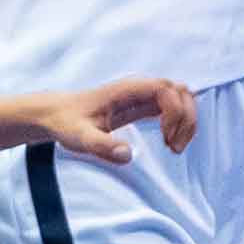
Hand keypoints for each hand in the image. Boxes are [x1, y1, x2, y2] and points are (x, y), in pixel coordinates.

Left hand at [37, 76, 197, 163]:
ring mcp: (143, 97)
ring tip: (173, 146)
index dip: (174, 112)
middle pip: (181, 91)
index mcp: (127, 90)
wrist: (57, 115)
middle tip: (174, 147)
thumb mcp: (80, 138)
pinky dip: (180, 124)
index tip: (166, 138)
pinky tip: (169, 142)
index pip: (166, 88)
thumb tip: (129, 154)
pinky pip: (174, 108)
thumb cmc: (67, 123)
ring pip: (182, 98)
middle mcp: (139, 89)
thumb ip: (102, 146)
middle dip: (186, 119)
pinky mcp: (144, 107)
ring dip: (187, 121)